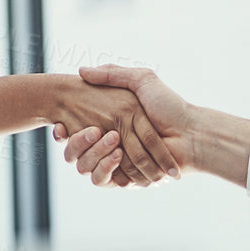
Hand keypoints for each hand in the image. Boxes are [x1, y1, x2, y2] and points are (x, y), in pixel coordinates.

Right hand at [52, 78, 179, 184]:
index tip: (58, 124)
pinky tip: (112, 153)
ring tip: (100, 138)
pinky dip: (105, 168)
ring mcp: (119, 162)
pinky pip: (103, 179)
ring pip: (86, 166)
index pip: (80, 129)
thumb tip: (82, 71)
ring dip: (90, 154)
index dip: (66, 129)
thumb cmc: (169, 105)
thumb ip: (113, 74)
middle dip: (73, 143)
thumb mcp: (141, 80)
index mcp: (113, 123)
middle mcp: (113, 144)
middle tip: (67, 133)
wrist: (191, 133)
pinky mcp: (126, 178)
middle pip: (78, 150)